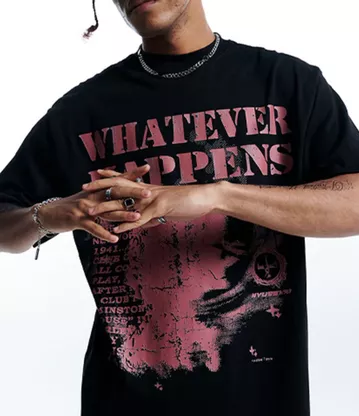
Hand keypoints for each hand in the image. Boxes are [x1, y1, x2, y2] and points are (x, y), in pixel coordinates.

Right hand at [39, 165, 150, 242]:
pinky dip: (104, 233)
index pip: (117, 180)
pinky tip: (115, 238)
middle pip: (115, 193)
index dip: (131, 174)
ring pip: (107, 211)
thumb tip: (121, 192)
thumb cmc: (71, 207)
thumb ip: (104, 195)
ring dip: (123, 214)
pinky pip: (93, 228)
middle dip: (132, 192)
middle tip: (149, 192)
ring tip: (138, 217)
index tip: (146, 168)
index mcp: (96, 190)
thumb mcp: (88, 198)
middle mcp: (92, 196)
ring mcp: (85, 208)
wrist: (48, 214)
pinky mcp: (77, 220)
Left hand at [83, 170, 221, 232]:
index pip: (127, 179)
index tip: (95, 175)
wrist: (208, 197)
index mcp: (151, 189)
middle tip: (82, 188)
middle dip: (100, 187)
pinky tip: (115, 230)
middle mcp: (149, 191)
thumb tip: (149, 215)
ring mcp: (154, 199)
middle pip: (119, 187)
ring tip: (90, 212)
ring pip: (125, 203)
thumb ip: (157, 210)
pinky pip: (140, 218)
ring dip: (106, 208)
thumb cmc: (193, 200)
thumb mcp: (171, 205)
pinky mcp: (161, 208)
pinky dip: (127, 225)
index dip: (110, 176)